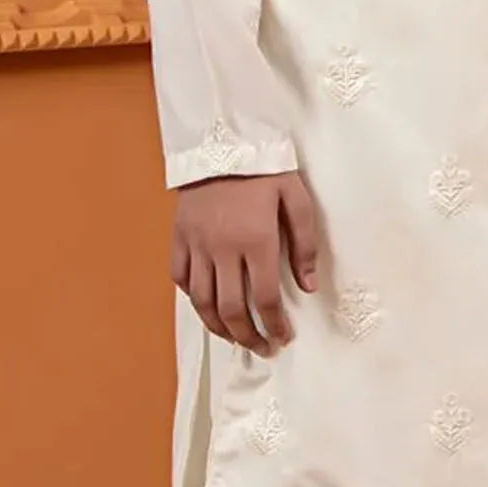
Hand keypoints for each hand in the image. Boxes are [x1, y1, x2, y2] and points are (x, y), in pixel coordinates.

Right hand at [170, 171, 319, 355]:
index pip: (265, 298)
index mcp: (256, 240)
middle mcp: (223, 249)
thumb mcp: (296, 197)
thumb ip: (305, 243)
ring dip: (219, 327)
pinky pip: (180, 277)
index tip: (282, 338)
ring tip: (235, 337)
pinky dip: (191, 298)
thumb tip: (308, 286)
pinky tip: (206, 305)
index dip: (274, 324)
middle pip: (231, 309)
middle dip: (248, 335)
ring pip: (203, 302)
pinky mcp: (179, 236)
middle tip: (262, 347)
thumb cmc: (265, 168)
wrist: (223, 139)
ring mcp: (197, 244)